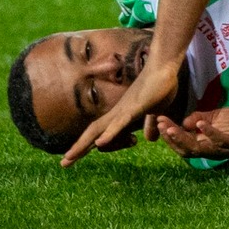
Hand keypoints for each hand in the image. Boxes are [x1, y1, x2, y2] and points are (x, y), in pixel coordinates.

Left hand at [60, 63, 179, 166]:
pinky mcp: (135, 107)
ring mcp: (125, 109)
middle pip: (93, 132)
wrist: (164, 65)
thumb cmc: (160, 86)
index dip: (86, 145)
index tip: (72, 158)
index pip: (99, 132)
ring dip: (84, 144)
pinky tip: (100, 144)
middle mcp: (118, 112)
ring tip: (69, 157)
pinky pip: (120, 123)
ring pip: (100, 129)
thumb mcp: (156, 111)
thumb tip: (149, 139)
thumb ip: (149, 124)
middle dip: (78, 148)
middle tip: (63, 164)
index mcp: (121, 115)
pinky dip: (108, 134)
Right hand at [152, 108, 228, 160]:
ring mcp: (223, 148)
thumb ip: (201, 118)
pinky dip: (210, 133)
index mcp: (206, 143)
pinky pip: (220, 141)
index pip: (182, 141)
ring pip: (198, 149)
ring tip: (171, 127)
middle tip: (160, 124)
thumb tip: (184, 121)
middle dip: (171, 137)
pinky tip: (201, 123)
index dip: (169, 132)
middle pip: (185, 148)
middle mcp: (211, 149)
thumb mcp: (217, 117)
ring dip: (183, 138)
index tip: (158, 119)